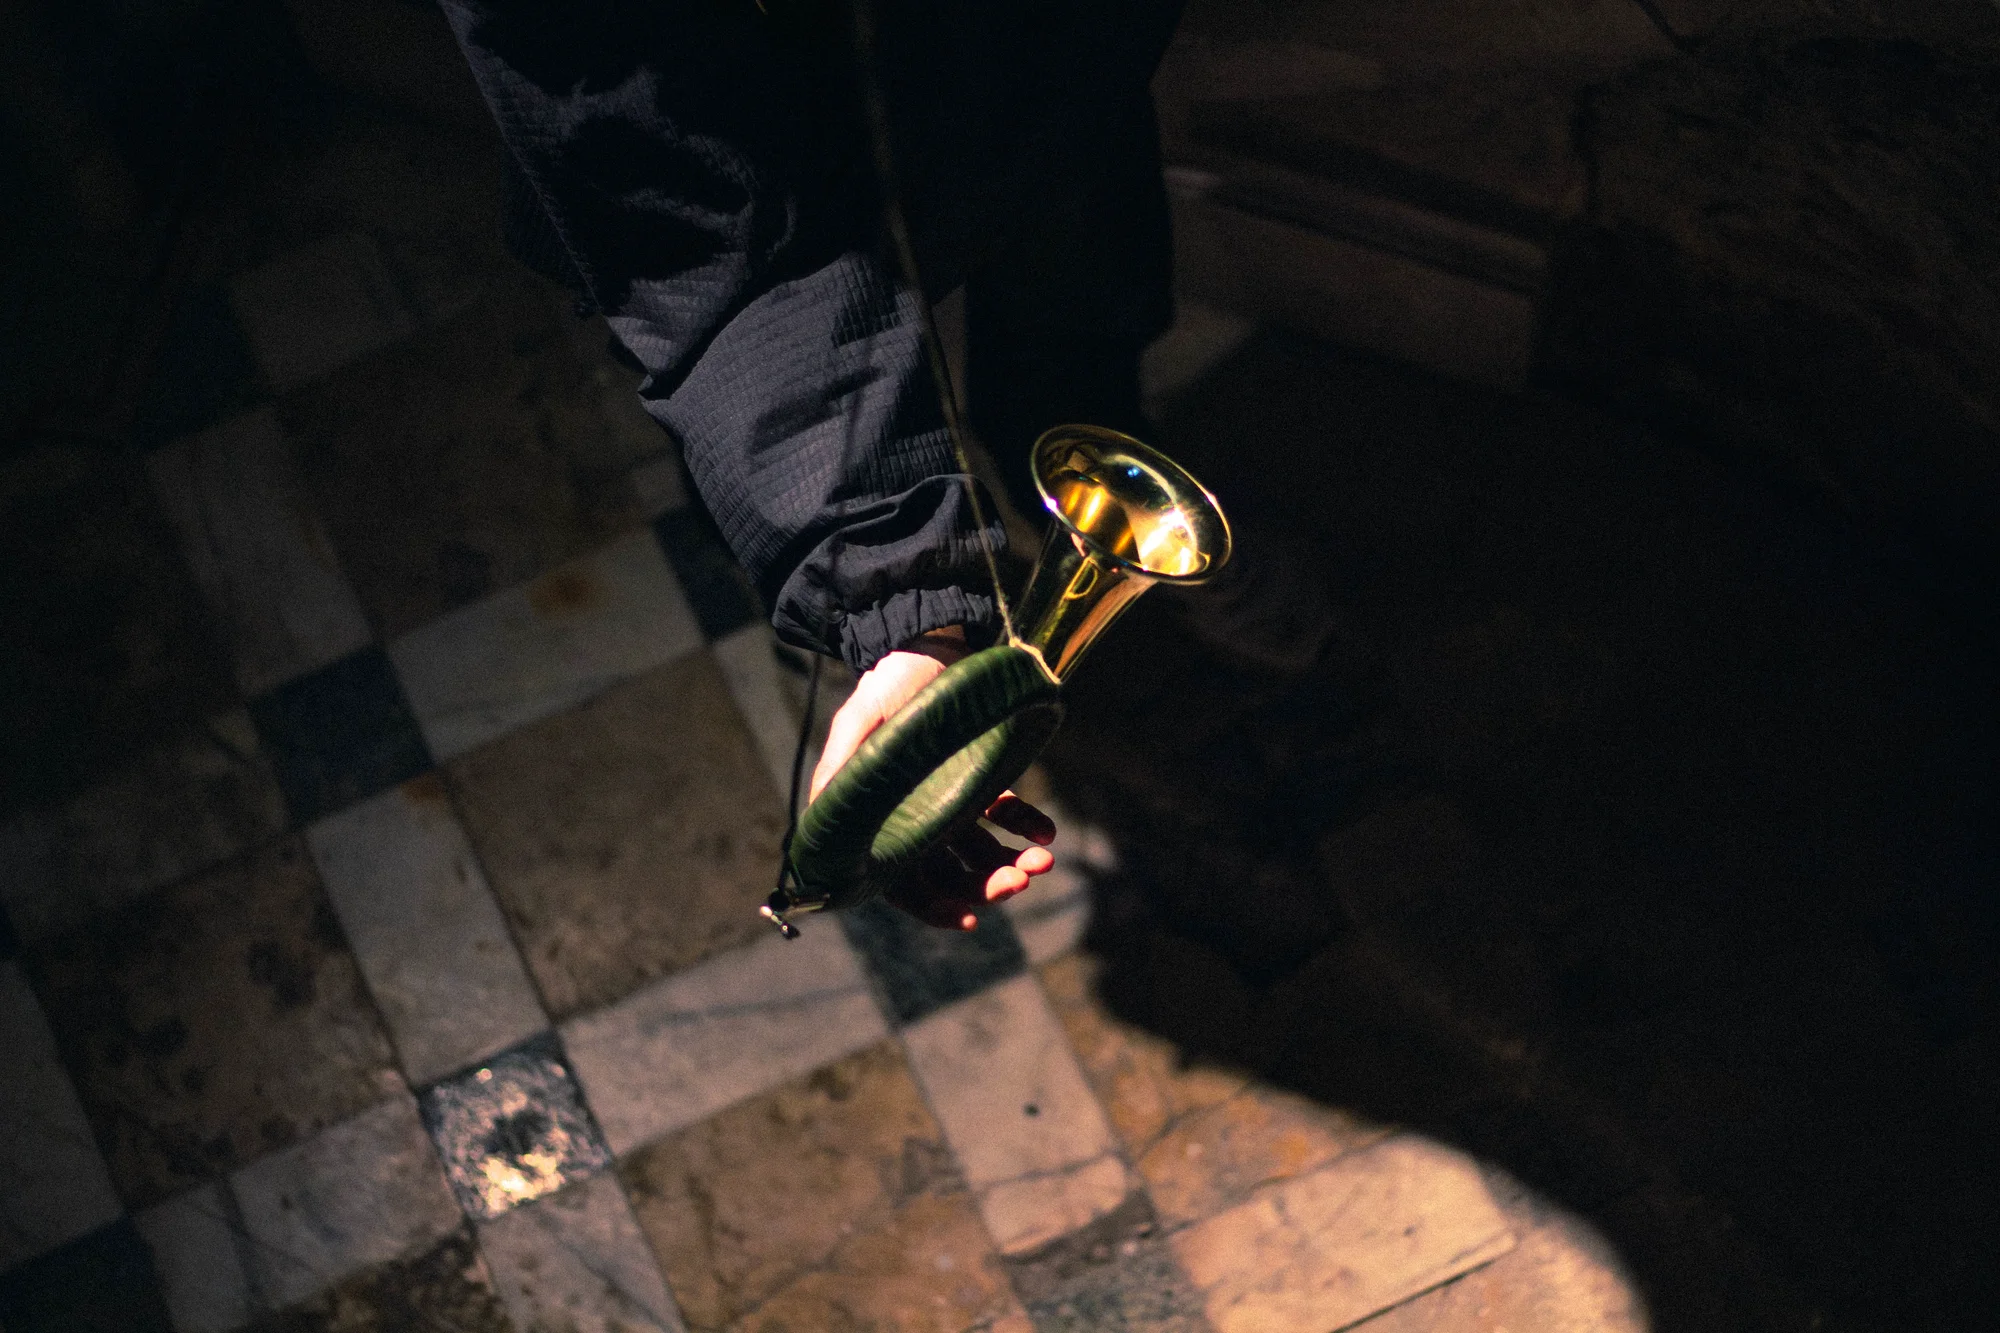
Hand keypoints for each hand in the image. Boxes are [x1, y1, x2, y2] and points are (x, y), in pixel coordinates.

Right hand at [810, 627, 1056, 929]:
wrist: (924, 647)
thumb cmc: (883, 688)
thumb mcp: (858, 724)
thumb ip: (843, 769)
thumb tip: (826, 815)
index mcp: (883, 820)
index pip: (906, 883)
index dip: (934, 907)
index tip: (969, 917)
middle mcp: (918, 821)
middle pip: (952, 875)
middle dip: (986, 887)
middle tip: (1016, 882)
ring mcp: (952, 804)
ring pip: (984, 853)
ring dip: (1012, 865)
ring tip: (1039, 863)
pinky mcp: (981, 782)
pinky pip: (1008, 815)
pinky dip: (1028, 827)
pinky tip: (1046, 834)